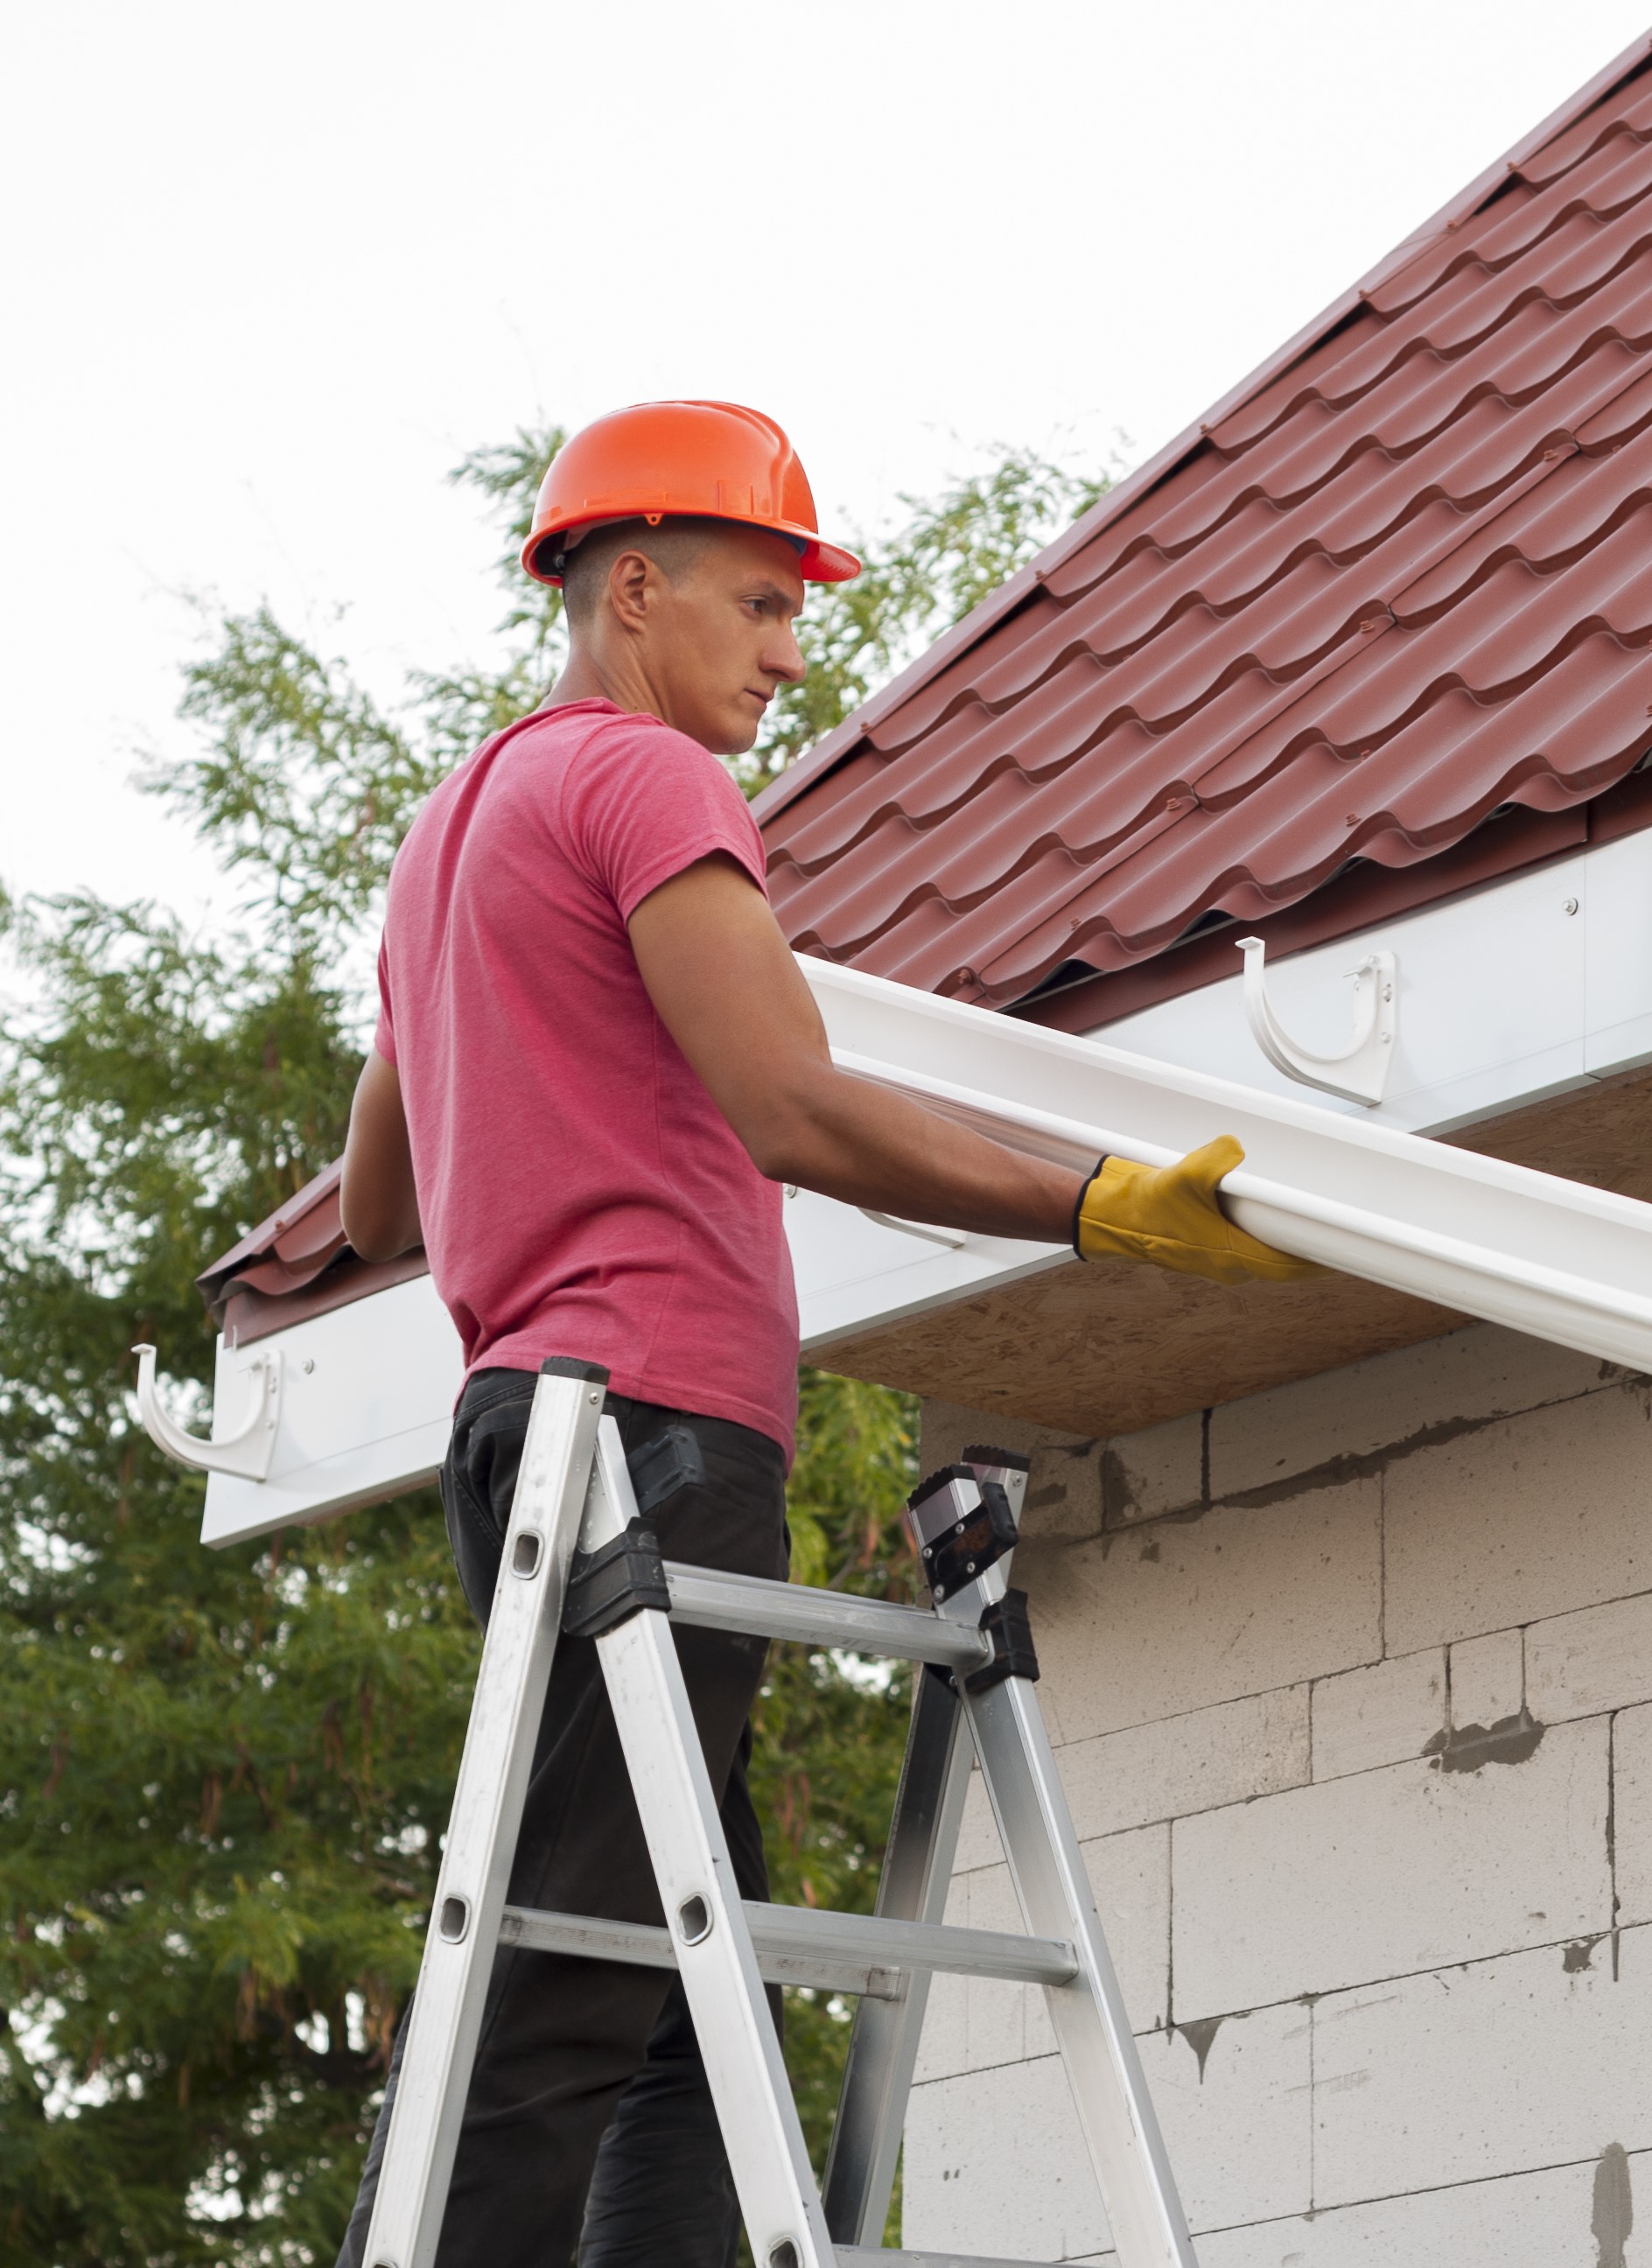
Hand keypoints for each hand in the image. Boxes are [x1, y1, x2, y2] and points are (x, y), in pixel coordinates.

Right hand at [1074, 1137, 1325, 1284]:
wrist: (1113, 1218)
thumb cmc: (1147, 1208)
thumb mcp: (1184, 1176)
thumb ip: (1216, 1160)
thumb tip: (1235, 1149)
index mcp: (1230, 1255)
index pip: (1289, 1265)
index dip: (1320, 1260)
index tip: (1345, 1251)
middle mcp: (1228, 1264)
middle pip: (1282, 1262)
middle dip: (1307, 1248)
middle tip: (1331, 1229)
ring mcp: (1218, 1258)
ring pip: (1265, 1254)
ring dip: (1284, 1240)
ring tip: (1304, 1220)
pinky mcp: (1208, 1248)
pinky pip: (1247, 1245)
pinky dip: (1262, 1233)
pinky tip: (1263, 1214)